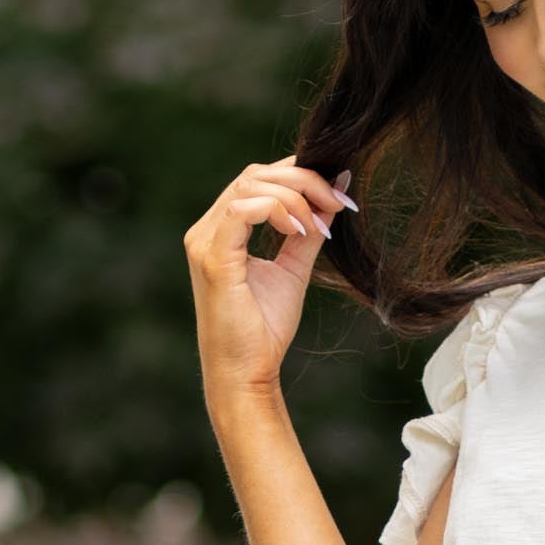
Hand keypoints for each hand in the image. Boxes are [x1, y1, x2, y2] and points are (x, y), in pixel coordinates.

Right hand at [182, 153, 357, 401]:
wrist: (247, 371)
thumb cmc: (264, 328)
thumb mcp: (294, 269)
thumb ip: (310, 231)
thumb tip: (335, 194)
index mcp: (222, 229)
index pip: (258, 179)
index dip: (299, 175)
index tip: (339, 197)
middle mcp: (207, 229)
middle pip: (255, 174)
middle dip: (304, 180)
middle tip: (339, 204)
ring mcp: (205, 240)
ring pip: (250, 184)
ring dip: (296, 196)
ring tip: (321, 226)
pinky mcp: (212, 257)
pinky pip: (242, 209)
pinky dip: (279, 210)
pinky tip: (301, 232)